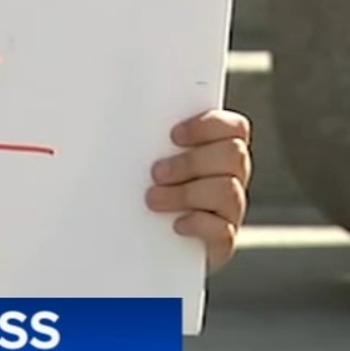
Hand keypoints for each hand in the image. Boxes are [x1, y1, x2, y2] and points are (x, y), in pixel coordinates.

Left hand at [146, 109, 250, 270]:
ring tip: (153, 199)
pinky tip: (175, 224)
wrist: (141, 243)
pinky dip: (197, 224)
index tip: (173, 135)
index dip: (208, 126)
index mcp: (219, 148)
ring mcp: (231, 208)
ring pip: (228, 191)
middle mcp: (233, 175)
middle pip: (233, 155)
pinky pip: (223, 229)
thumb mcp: (143, 158)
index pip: (234, 127)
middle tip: (156, 173)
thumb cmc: (143, 186)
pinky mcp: (223, 239)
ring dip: (186, 193)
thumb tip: (115, 107)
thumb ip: (148, 138)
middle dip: (191, 162)